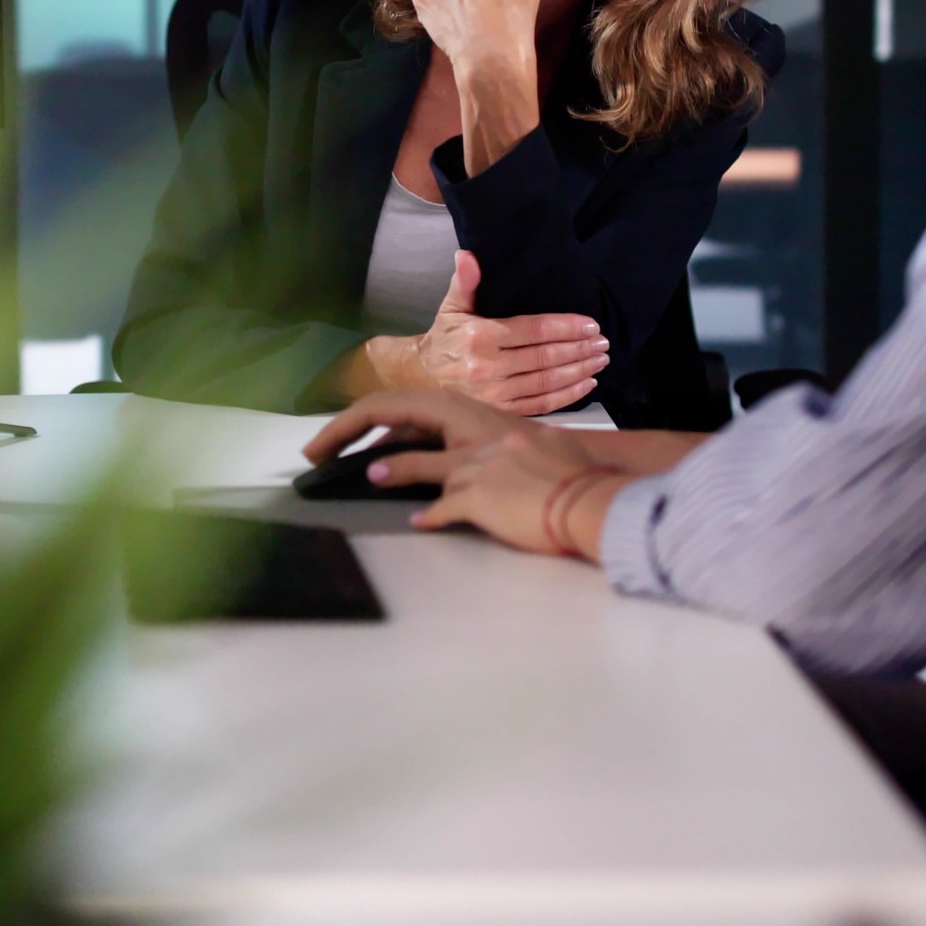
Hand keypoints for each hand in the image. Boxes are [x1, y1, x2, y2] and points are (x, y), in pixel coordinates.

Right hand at [301, 387, 526, 476]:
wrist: (579, 490)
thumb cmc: (523, 477)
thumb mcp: (464, 471)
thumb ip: (417, 469)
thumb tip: (373, 471)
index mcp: (444, 406)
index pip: (377, 407)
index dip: (341, 428)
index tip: (314, 452)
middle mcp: (449, 410)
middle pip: (386, 415)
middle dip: (350, 433)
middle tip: (317, 458)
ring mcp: (459, 427)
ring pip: (406, 431)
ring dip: (374, 446)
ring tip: (344, 467)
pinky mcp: (471, 446)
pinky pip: (426, 446)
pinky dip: (402, 457)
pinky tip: (389, 477)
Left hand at [301, 390, 617, 559]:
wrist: (598, 498)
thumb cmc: (578, 476)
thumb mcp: (535, 449)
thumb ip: (500, 450)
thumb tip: (485, 465)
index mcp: (489, 420)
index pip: (424, 403)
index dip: (384, 412)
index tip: (360, 426)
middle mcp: (479, 434)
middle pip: (406, 417)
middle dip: (358, 429)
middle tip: (327, 447)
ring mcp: (477, 463)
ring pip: (419, 464)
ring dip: (391, 470)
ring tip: (365, 476)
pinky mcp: (479, 496)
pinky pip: (443, 507)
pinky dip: (430, 515)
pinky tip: (419, 522)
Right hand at [380, 251, 605, 415]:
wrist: (420, 378)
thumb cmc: (444, 339)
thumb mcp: (451, 307)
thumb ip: (465, 281)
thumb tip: (468, 255)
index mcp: (480, 336)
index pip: (534, 330)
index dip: (566, 327)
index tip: (591, 325)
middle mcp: (488, 367)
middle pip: (546, 357)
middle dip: (579, 349)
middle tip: (603, 343)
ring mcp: (495, 394)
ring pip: (548, 382)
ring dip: (579, 371)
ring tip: (600, 360)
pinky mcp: (500, 413)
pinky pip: (542, 404)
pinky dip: (568, 395)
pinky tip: (587, 384)